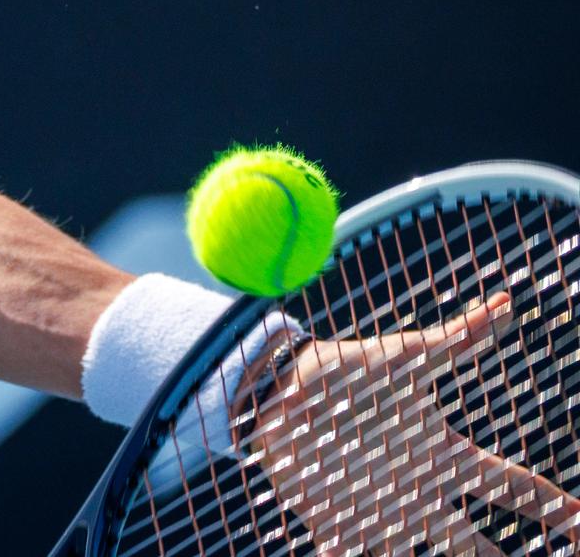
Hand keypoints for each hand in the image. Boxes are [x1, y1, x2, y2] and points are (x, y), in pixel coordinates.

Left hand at [248, 294, 579, 555]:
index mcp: (444, 457)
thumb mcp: (410, 357)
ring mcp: (379, 510)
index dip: (559, 511)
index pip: (516, 488)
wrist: (281, 386)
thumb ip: (461, 336)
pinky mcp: (336, 522)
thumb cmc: (349, 370)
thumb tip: (507, 300)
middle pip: (472, 544)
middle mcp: (418, 492)